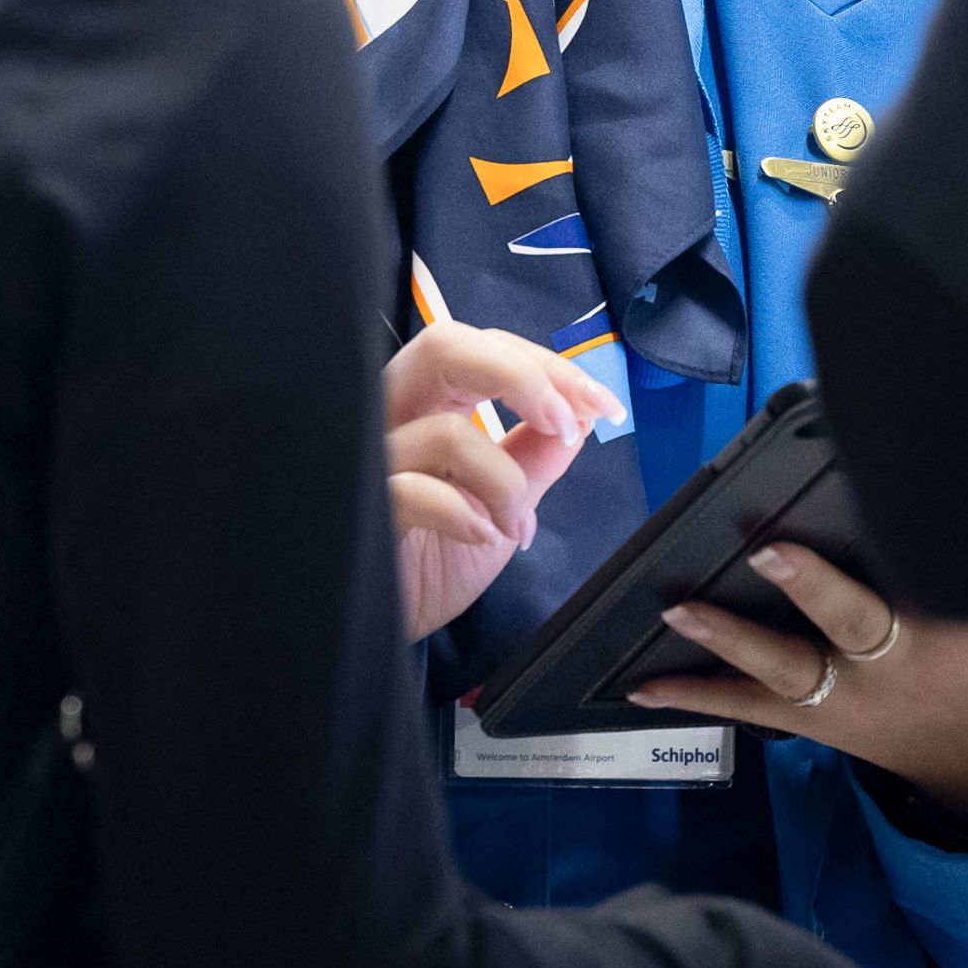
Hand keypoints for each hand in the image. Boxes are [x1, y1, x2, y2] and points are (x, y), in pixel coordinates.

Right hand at [384, 323, 619, 642]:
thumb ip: (535, 455)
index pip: (486, 348)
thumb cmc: (436, 556)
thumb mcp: (504, 501)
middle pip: (445, 346)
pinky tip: (478, 536)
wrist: (390, 620)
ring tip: (514, 524)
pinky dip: (463, 513)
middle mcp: (397, 415)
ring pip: (446, 432)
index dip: (549, 367)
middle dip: (521, 377)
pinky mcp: (365, 508)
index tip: (602, 404)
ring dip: (504, 481)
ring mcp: (375, 459)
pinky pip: (415, 492)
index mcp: (431, 401)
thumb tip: (582, 414)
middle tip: (564, 425)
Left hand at [630, 543, 967, 832]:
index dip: (922, 544)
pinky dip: (699, 694)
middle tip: (770, 549)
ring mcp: (855, 699)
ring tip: (676, 607)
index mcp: (959, 628)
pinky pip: (755, 709)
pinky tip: (642, 681)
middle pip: (857, 622)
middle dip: (815, 588)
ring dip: (733, 639)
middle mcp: (900, 665)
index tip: (893, 494)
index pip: (939, 574)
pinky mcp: (822, 720)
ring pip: (791, 670)